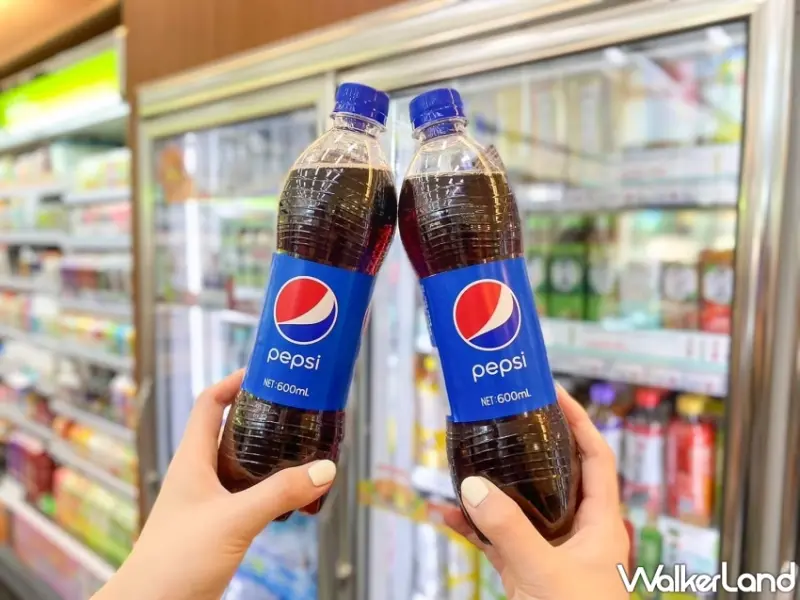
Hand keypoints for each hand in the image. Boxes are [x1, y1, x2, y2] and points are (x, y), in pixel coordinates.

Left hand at [93, 370, 336, 599]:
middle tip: (296, 408)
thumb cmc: (175, 562)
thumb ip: (280, 493)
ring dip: (268, 452)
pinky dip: (269, 486)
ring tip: (302, 445)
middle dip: (262, 415)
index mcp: (192, 460)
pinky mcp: (216, 525)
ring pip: (240, 463)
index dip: (235, 382)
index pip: (210, 403)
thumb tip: (324, 469)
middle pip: (230, 429)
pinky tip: (291, 493)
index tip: (267, 372)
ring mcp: (206, 500)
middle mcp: (198, 474)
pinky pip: (246, 493)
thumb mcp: (234, 520)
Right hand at [445, 384, 628, 599]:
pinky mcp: (527, 573)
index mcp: (600, 523)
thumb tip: (474, 486)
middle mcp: (577, 532)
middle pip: (554, 475)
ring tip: (465, 462)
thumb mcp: (545, 573)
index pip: (595, 456)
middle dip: (527, 448)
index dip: (578, 421)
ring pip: (520, 507)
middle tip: (502, 419)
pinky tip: (447, 516)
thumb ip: (508, 529)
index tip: (553, 392)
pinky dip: (473, 528)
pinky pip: (497, 540)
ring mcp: (550, 552)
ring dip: (492, 488)